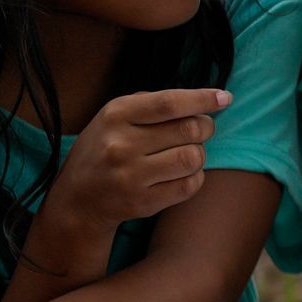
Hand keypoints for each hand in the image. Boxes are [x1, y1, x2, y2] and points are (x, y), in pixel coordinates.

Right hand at [45, 88, 233, 246]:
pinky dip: (195, 177)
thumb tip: (206, 98)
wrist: (77, 198)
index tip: (225, 97)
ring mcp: (130, 176)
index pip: (169, 102)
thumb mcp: (115, 117)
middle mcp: (120, 145)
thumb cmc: (105, 148)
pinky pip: (189, 186)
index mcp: (115, 115)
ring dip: (199, 154)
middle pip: (189, 129)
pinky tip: (182, 174)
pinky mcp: (141, 203)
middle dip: (205, 127)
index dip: (203, 99)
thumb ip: (153, 104)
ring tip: (187, 153)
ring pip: (193, 158)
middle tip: (201, 130)